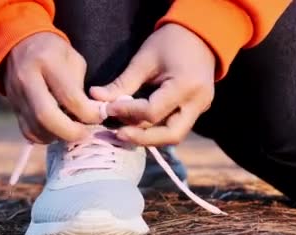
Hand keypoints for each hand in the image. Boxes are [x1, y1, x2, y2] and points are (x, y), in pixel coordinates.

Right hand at [4, 33, 101, 143]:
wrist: (18, 45)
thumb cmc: (53, 52)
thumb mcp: (72, 59)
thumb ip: (80, 87)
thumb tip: (90, 115)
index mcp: (47, 62)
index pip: (69, 96)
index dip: (88, 113)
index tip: (99, 117)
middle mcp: (27, 79)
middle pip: (46, 116)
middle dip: (70, 132)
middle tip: (85, 134)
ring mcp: (16, 95)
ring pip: (36, 128)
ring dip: (58, 136)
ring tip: (72, 132)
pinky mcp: (12, 107)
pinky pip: (28, 131)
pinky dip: (45, 137)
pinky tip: (56, 132)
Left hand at [90, 24, 215, 145]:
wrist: (201, 34)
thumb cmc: (170, 41)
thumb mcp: (144, 59)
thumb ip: (122, 83)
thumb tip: (95, 97)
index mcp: (185, 86)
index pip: (153, 111)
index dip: (128, 112)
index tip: (108, 108)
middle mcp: (197, 103)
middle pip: (170, 135)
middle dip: (142, 138)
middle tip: (117, 134)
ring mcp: (200, 109)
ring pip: (174, 136)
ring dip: (148, 138)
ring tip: (124, 132)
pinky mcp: (197, 111)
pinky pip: (175, 128)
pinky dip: (155, 131)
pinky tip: (137, 127)